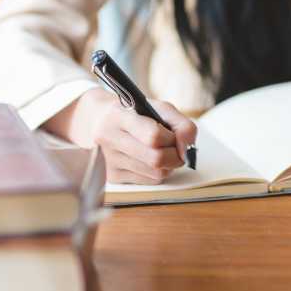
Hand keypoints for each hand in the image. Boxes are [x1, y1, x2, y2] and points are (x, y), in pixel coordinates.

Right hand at [43, 88, 197, 183]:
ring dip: (168, 165)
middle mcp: (108, 138)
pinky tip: (150, 160)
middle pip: (156, 159)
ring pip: (156, 173)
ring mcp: (108, 160)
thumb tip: (188, 148)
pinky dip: (158, 172)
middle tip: (176, 148)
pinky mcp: (112, 177)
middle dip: (175, 156)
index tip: (175, 135)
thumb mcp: (160, 108)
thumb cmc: (137, 114)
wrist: (102, 121)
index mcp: (119, 116)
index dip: (173, 139)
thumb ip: (182, 124)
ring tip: (162, 151)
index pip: (153, 136)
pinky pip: (150, 181)